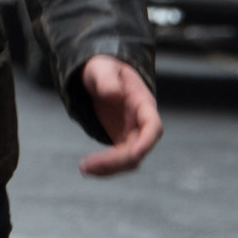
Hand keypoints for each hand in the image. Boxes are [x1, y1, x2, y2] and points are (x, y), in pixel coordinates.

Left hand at [76, 55, 161, 176]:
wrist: (101, 76)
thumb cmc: (104, 69)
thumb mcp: (102, 68)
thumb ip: (107, 79)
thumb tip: (114, 94)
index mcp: (143, 103)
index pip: (153, 126)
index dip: (147, 142)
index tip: (134, 154)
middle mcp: (141, 123)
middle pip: (139, 149)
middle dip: (117, 161)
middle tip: (88, 165)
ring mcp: (133, 134)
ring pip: (130, 160)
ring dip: (110, 168)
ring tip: (84, 168)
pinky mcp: (122, 141)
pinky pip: (119, 160)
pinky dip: (106, 167)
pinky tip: (87, 168)